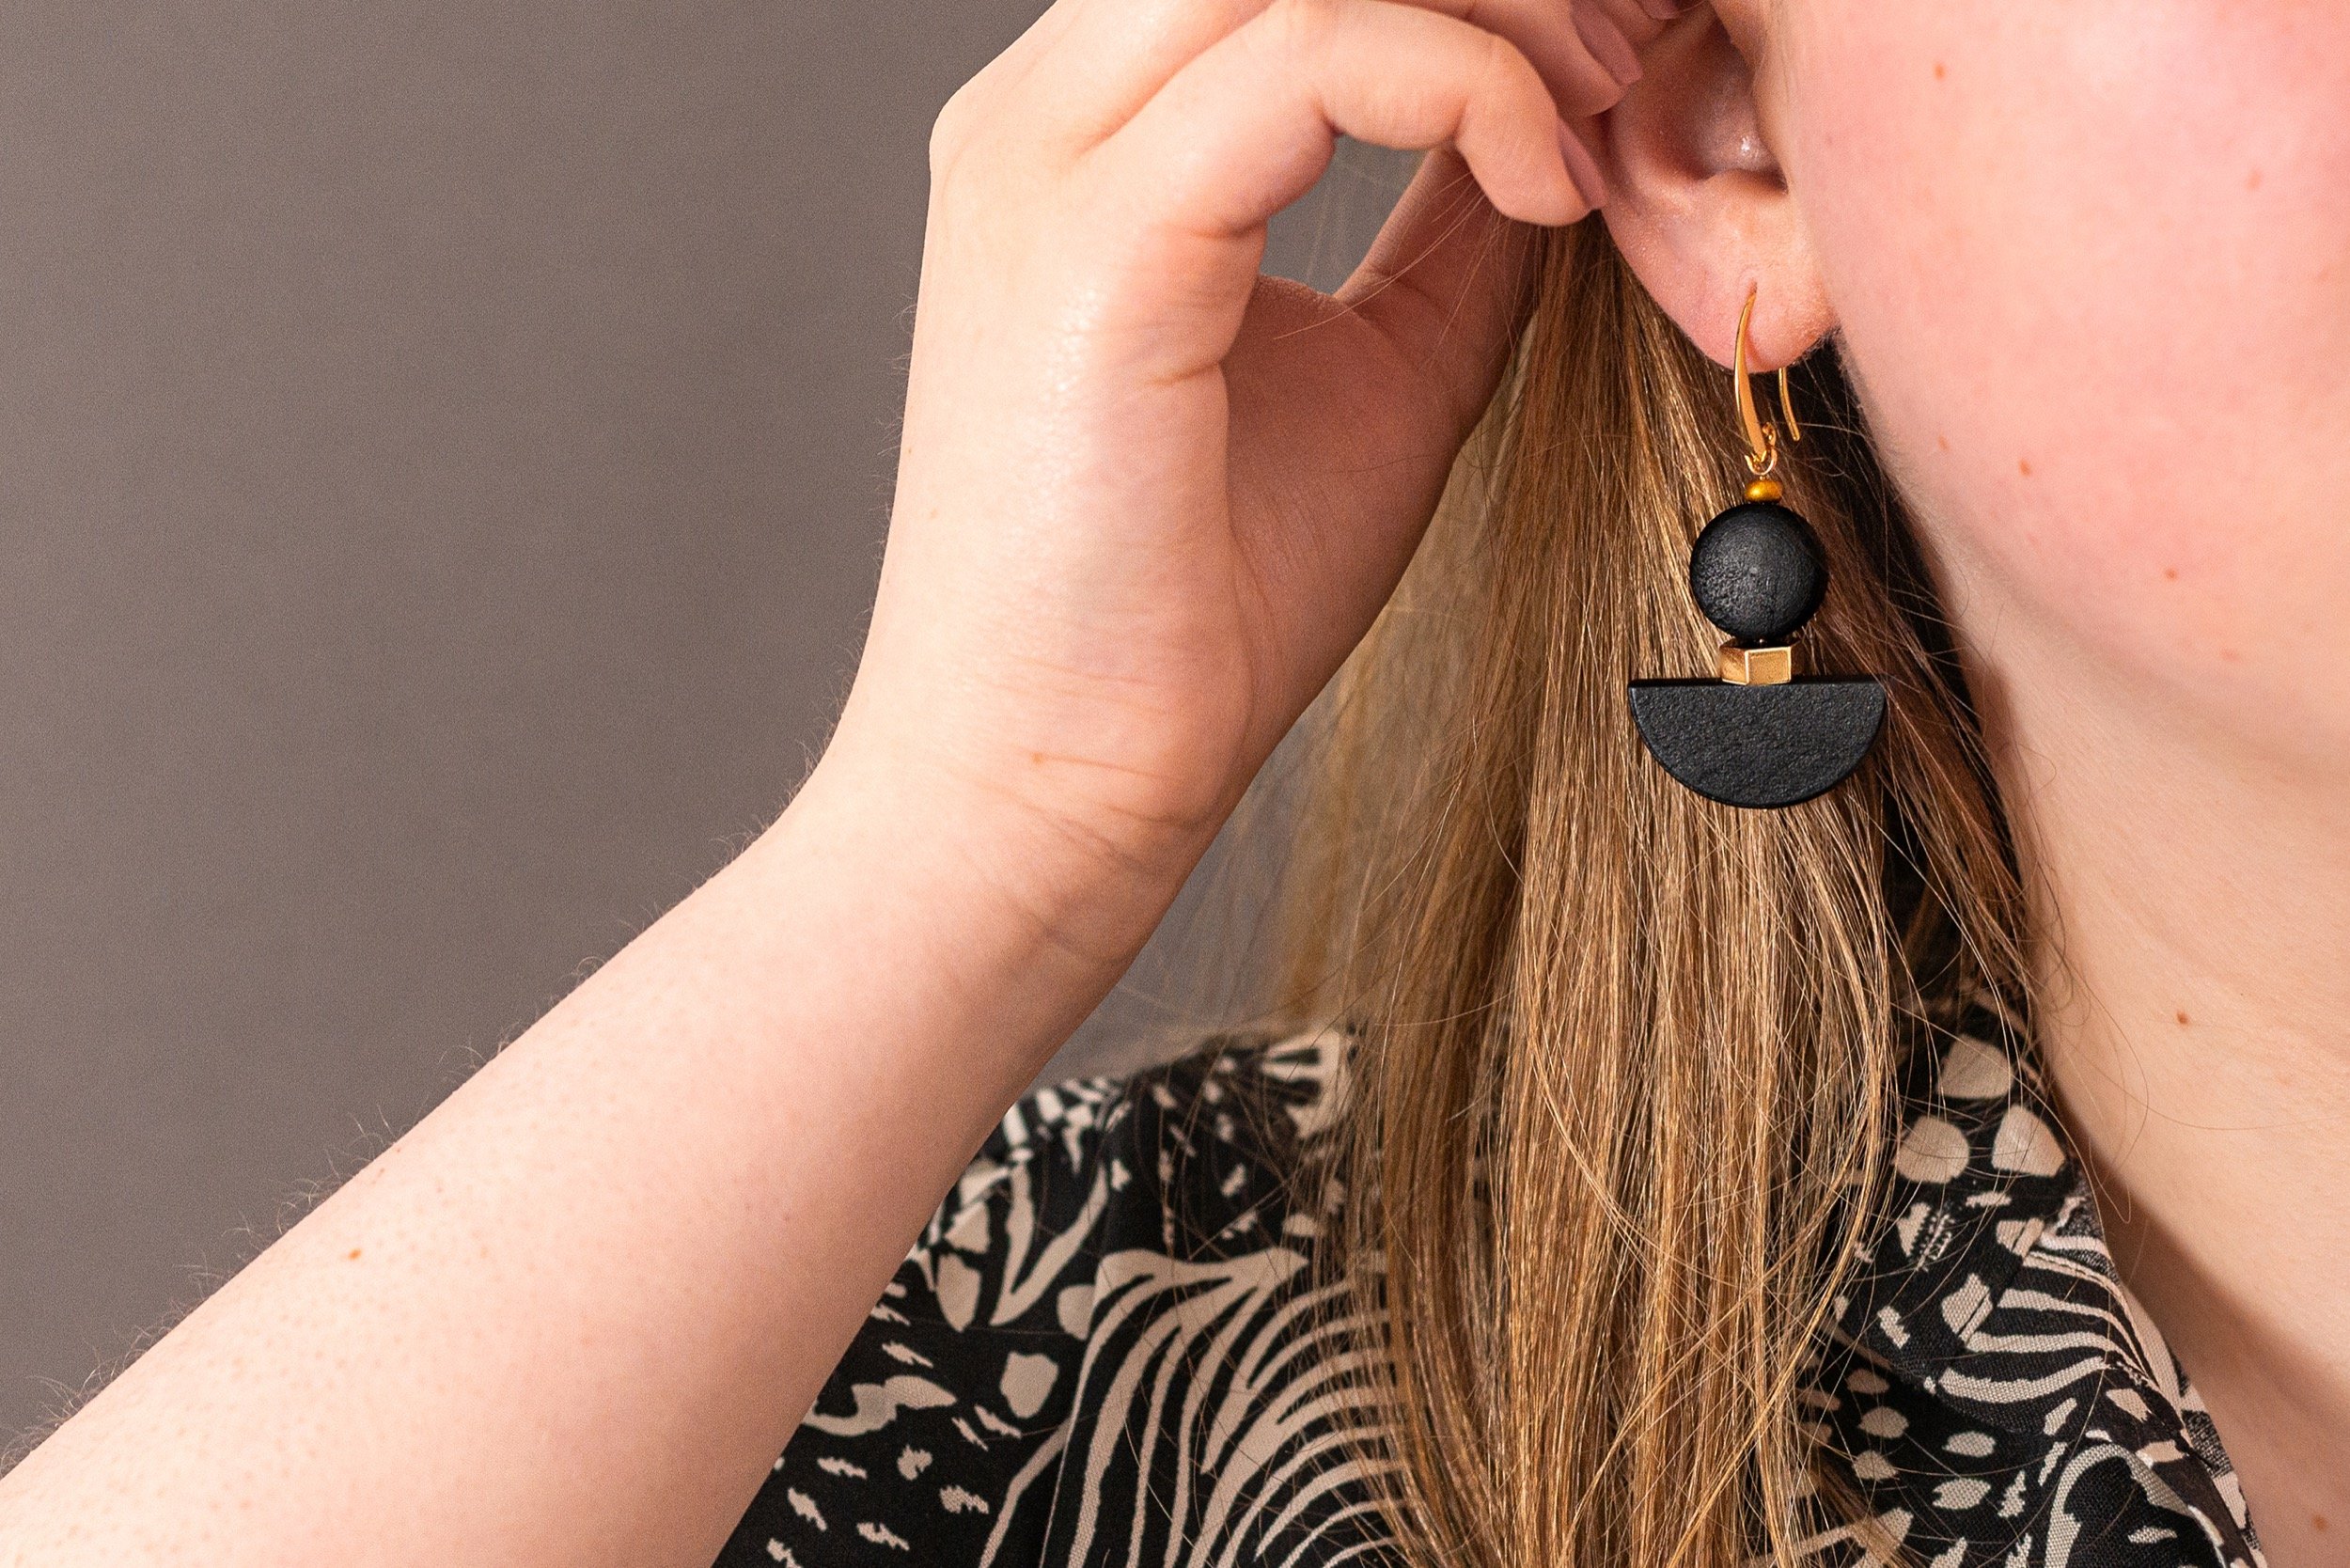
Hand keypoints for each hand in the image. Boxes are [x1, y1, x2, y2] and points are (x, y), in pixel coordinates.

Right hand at [832, 0, 1678, 914]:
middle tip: (1634, 43)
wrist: (1056, 782)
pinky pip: (1310, 53)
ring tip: (1602, 109)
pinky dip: (1466, 90)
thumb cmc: (1196, 603)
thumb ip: (1450, 213)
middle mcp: (1045, 111)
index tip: (1613, 51)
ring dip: (1497, 2)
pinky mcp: (1091, 241)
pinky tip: (1544, 193)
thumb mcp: (1379, 362)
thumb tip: (1564, 115)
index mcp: (1090, 132)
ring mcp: (1048, 161)